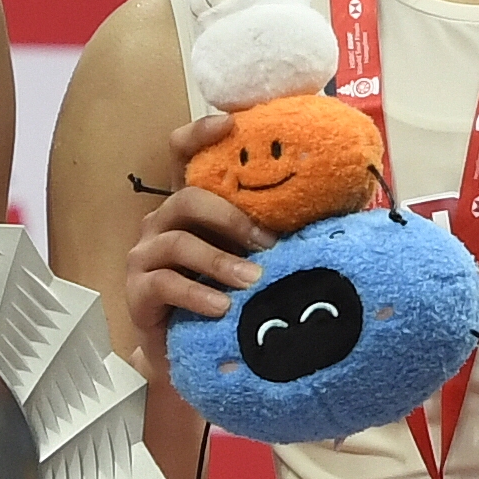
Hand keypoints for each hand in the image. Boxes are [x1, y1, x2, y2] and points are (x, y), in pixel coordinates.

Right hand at [123, 113, 272, 338]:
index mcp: (190, 206)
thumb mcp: (252, 259)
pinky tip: (222, 307)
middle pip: (188, 199)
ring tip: (253, 282)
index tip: (230, 124)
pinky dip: (197, 294)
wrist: (188, 354)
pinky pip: (164, 283)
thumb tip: (342, 205)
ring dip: (221, 261)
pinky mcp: (137, 289)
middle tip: (269, 245)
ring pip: (178, 242)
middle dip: (232, 219)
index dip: (199, 134)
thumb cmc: (226, 298)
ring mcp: (145, 255)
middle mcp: (161, 222)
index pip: (182, 155)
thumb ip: (276, 233)